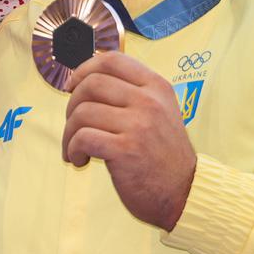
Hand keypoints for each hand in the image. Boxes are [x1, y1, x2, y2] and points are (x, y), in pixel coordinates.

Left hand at [62, 52, 197, 230]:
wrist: (184, 193)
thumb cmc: (163, 156)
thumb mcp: (159, 113)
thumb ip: (132, 95)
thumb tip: (85, 82)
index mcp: (157, 87)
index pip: (113, 60)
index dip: (84, 69)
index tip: (72, 86)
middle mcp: (149, 101)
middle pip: (92, 84)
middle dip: (72, 105)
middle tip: (74, 127)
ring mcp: (139, 125)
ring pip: (82, 112)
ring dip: (69, 133)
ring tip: (76, 149)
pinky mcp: (126, 150)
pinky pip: (83, 138)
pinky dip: (72, 149)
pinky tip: (80, 161)